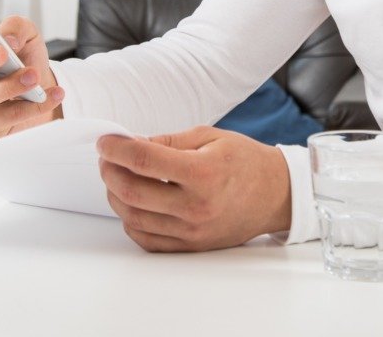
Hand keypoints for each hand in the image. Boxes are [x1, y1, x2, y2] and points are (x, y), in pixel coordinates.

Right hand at [0, 16, 64, 137]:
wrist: (42, 90)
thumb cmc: (24, 60)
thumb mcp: (25, 35)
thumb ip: (16, 26)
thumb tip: (9, 39)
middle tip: (1, 52)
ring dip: (11, 86)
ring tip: (33, 76)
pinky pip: (11, 116)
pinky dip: (36, 104)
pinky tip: (54, 94)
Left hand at [97, 126, 291, 251]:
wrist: (277, 194)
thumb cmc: (245, 161)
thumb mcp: (210, 137)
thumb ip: (167, 140)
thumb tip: (131, 143)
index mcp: (203, 173)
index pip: (144, 160)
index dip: (116, 149)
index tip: (105, 142)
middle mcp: (196, 206)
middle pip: (132, 192)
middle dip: (110, 171)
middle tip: (107, 158)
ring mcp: (193, 231)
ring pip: (133, 218)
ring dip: (115, 195)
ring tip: (116, 178)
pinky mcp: (191, 246)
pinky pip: (146, 239)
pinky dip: (130, 221)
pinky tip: (131, 203)